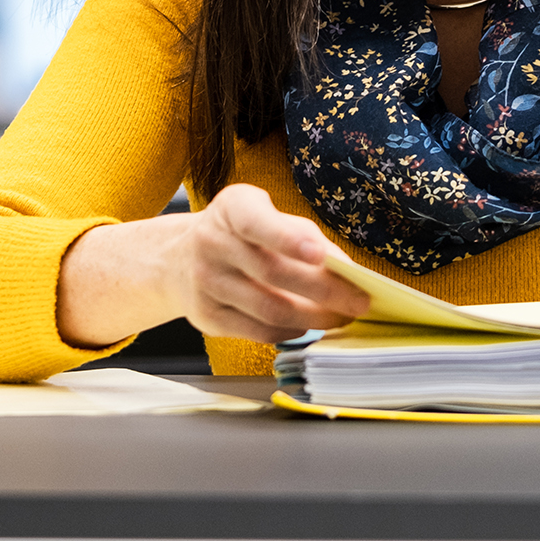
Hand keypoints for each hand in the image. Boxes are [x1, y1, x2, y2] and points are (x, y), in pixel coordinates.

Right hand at [57, 183, 369, 347]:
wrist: (179, 259)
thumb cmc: (241, 233)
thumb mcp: (264, 215)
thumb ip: (301, 235)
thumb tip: (346, 270)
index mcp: (231, 208)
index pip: (257, 222)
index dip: (289, 238)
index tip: (321, 254)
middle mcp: (211, 243)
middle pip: (274, 273)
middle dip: (325, 290)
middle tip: (359, 301)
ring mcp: (205, 283)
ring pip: (269, 309)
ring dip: (314, 317)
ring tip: (341, 318)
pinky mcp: (206, 317)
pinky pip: (257, 331)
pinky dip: (290, 332)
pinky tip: (307, 326)